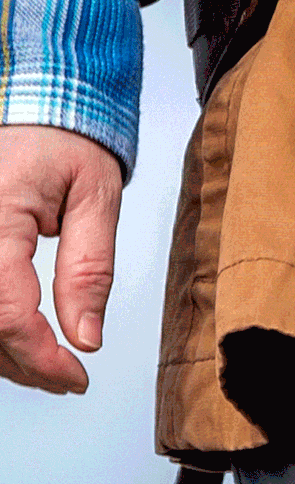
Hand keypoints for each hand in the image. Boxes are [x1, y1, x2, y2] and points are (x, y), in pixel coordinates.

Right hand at [0, 125, 122, 392]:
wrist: (37, 105)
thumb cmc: (65, 138)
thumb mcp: (96, 194)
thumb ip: (90, 268)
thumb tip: (86, 337)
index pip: (9, 314)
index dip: (42, 359)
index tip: (76, 378)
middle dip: (25, 365)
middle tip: (68, 378)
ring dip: (4, 354)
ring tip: (49, 364)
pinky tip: (20, 340)